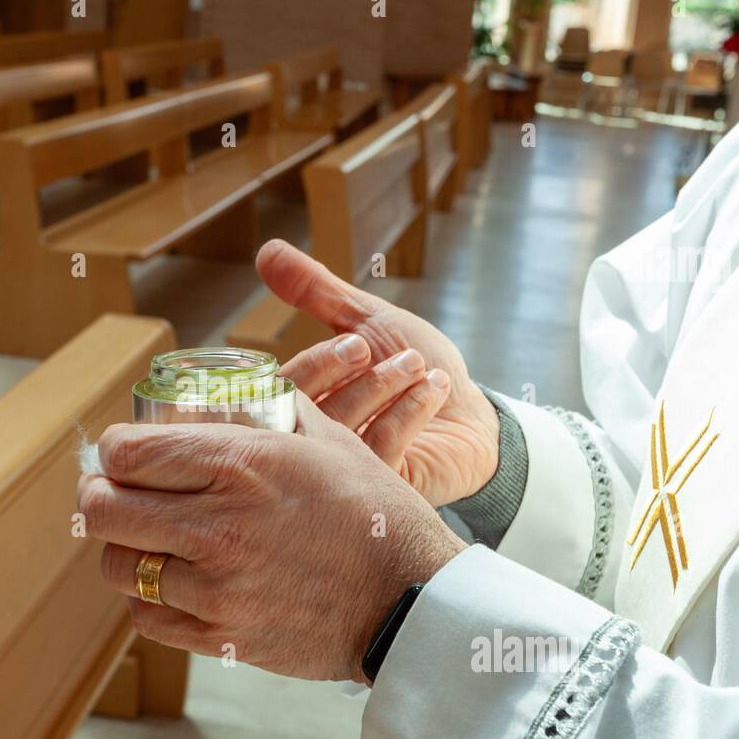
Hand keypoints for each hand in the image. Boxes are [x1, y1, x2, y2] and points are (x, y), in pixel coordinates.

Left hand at [77, 395, 465, 682]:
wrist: (410, 600)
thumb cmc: (376, 515)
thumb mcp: (330, 442)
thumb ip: (277, 409)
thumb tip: (244, 387)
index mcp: (242, 464)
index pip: (126, 454)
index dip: (112, 452)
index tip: (120, 455)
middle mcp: (219, 525)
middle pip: (103, 510)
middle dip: (99, 497)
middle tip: (111, 494)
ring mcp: (217, 586)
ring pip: (118, 567)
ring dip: (123, 548)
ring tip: (143, 539)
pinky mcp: (222, 635)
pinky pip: (146, 617)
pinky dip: (149, 598)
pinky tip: (171, 581)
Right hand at [258, 240, 499, 507]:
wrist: (471, 417)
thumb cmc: (418, 369)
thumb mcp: (368, 321)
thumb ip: (317, 292)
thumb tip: (267, 250)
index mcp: (303, 402)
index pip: (279, 390)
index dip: (313, 363)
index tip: (353, 339)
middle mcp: (314, 442)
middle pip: (300, 414)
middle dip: (339, 373)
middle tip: (370, 349)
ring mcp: (344, 471)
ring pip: (340, 431)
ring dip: (382, 387)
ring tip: (414, 364)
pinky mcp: (380, 488)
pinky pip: (380, 451)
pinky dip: (408, 413)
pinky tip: (432, 389)